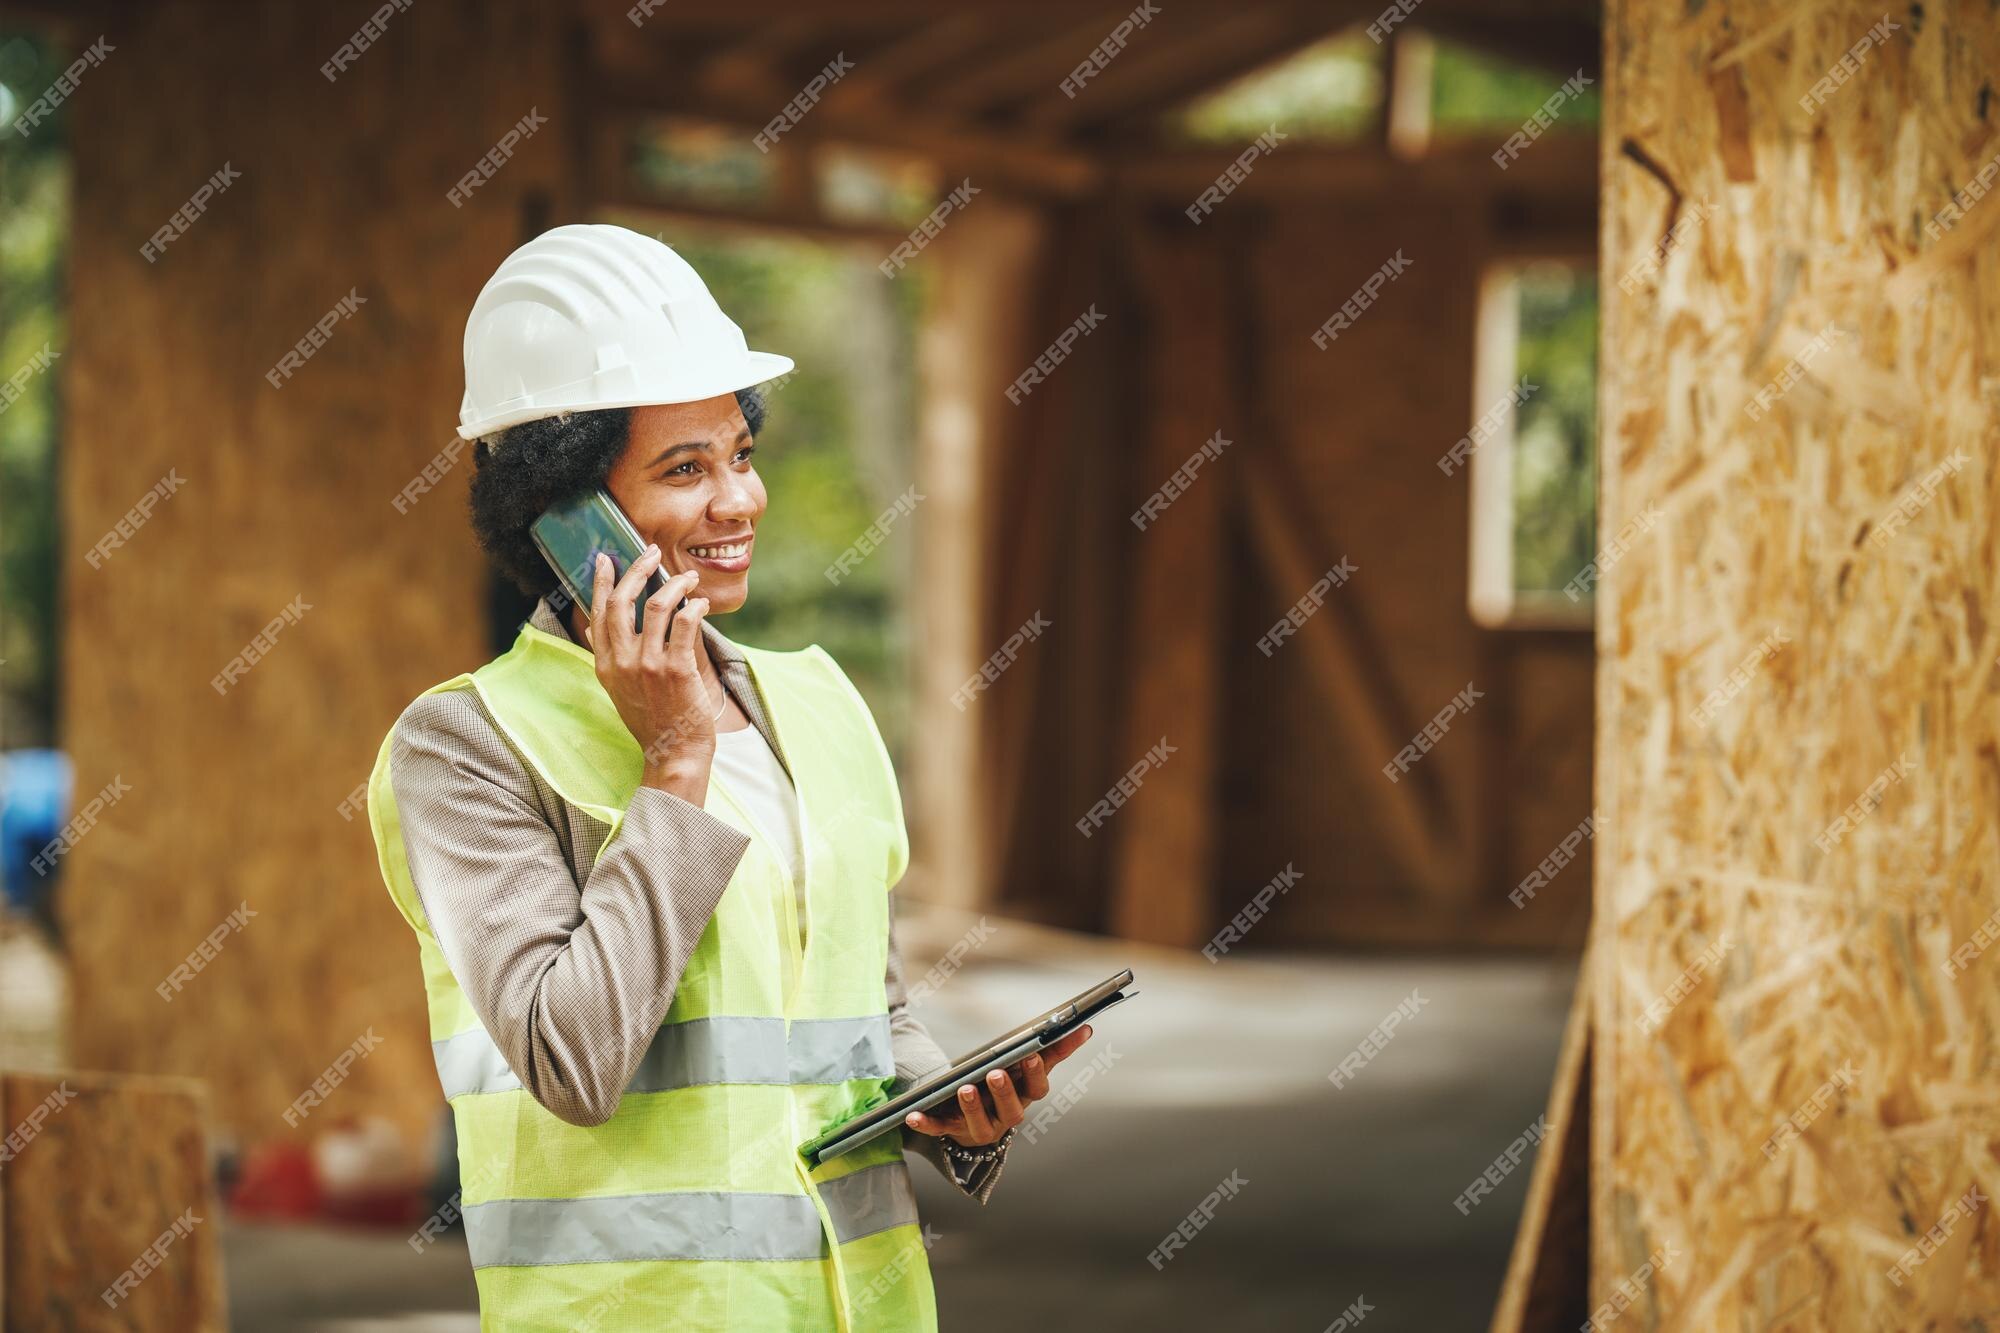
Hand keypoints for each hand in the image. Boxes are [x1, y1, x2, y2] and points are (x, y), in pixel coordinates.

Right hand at [583, 547, 713, 789]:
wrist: (673, 752)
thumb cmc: (653, 720)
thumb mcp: (620, 689)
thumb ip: (614, 657)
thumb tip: (605, 624)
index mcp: (604, 665)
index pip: (596, 613)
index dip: (600, 582)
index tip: (606, 559)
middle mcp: (621, 662)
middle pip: (622, 601)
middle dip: (637, 570)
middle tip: (652, 552)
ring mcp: (648, 665)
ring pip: (656, 605)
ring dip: (675, 583)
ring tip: (689, 577)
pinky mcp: (676, 669)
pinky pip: (684, 622)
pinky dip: (694, 605)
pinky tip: (701, 603)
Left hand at [902, 1025, 1093, 1147]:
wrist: (975, 1118)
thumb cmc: (1006, 1085)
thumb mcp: (1027, 1068)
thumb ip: (1054, 1050)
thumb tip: (1084, 1027)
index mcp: (1025, 1098)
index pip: (1037, 1090)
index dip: (1035, 1075)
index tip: (1031, 1056)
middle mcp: (1006, 1117)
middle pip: (1011, 1111)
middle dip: (1004, 1092)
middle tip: (995, 1073)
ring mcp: (979, 1127)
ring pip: (979, 1124)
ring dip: (972, 1107)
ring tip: (964, 1088)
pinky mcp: (952, 1130)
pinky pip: (939, 1129)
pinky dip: (927, 1123)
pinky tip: (913, 1115)